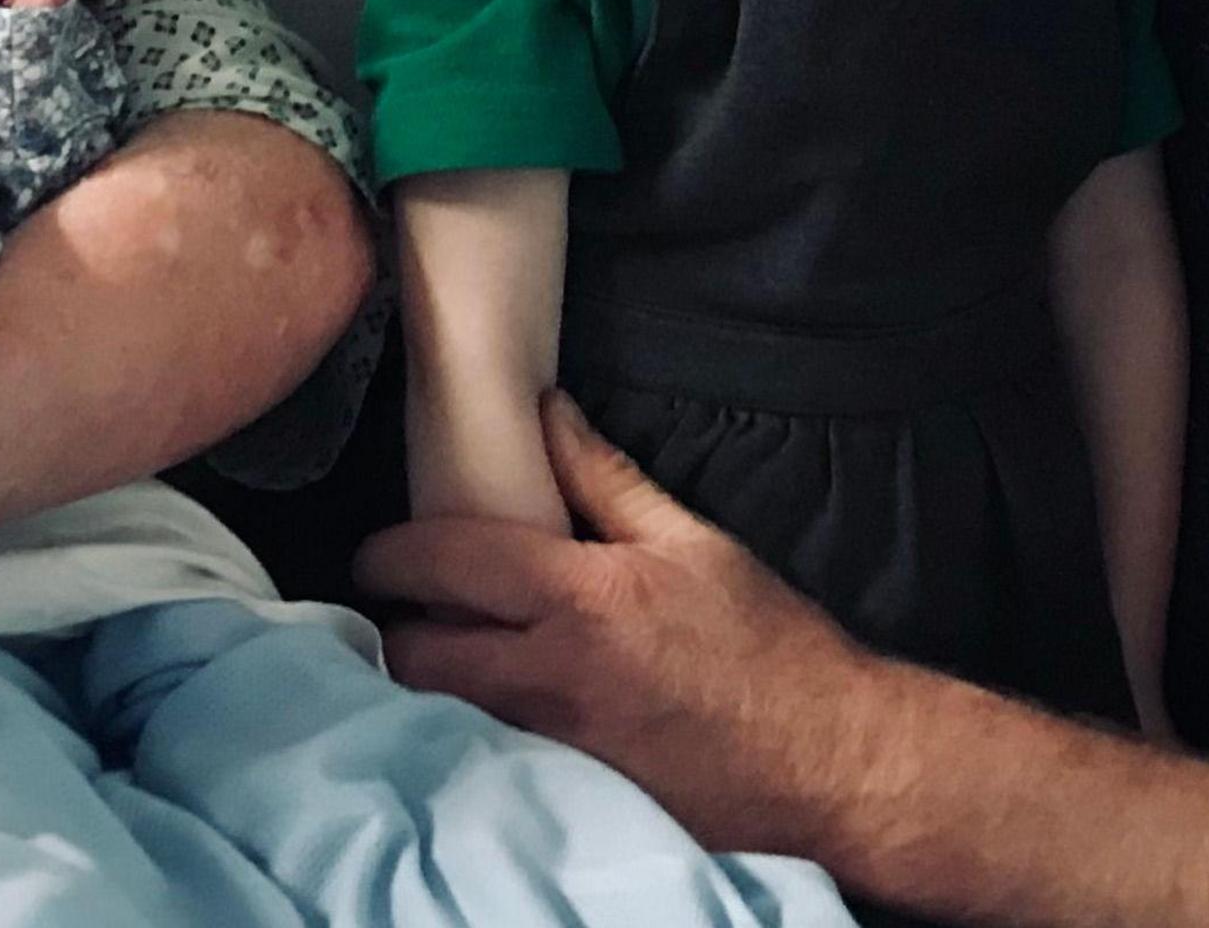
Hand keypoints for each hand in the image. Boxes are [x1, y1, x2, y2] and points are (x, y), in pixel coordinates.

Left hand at [356, 391, 892, 860]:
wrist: (829, 762)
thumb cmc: (768, 646)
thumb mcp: (693, 543)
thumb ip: (604, 477)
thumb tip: (546, 411)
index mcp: (580, 600)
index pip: (443, 564)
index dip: (390, 554)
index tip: (379, 553)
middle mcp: (551, 679)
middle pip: (414, 654)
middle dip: (397, 627)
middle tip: (409, 609)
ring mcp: (553, 749)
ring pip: (440, 713)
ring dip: (427, 683)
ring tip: (446, 656)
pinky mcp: (566, 798)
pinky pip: (486, 757)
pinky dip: (471, 729)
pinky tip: (492, 710)